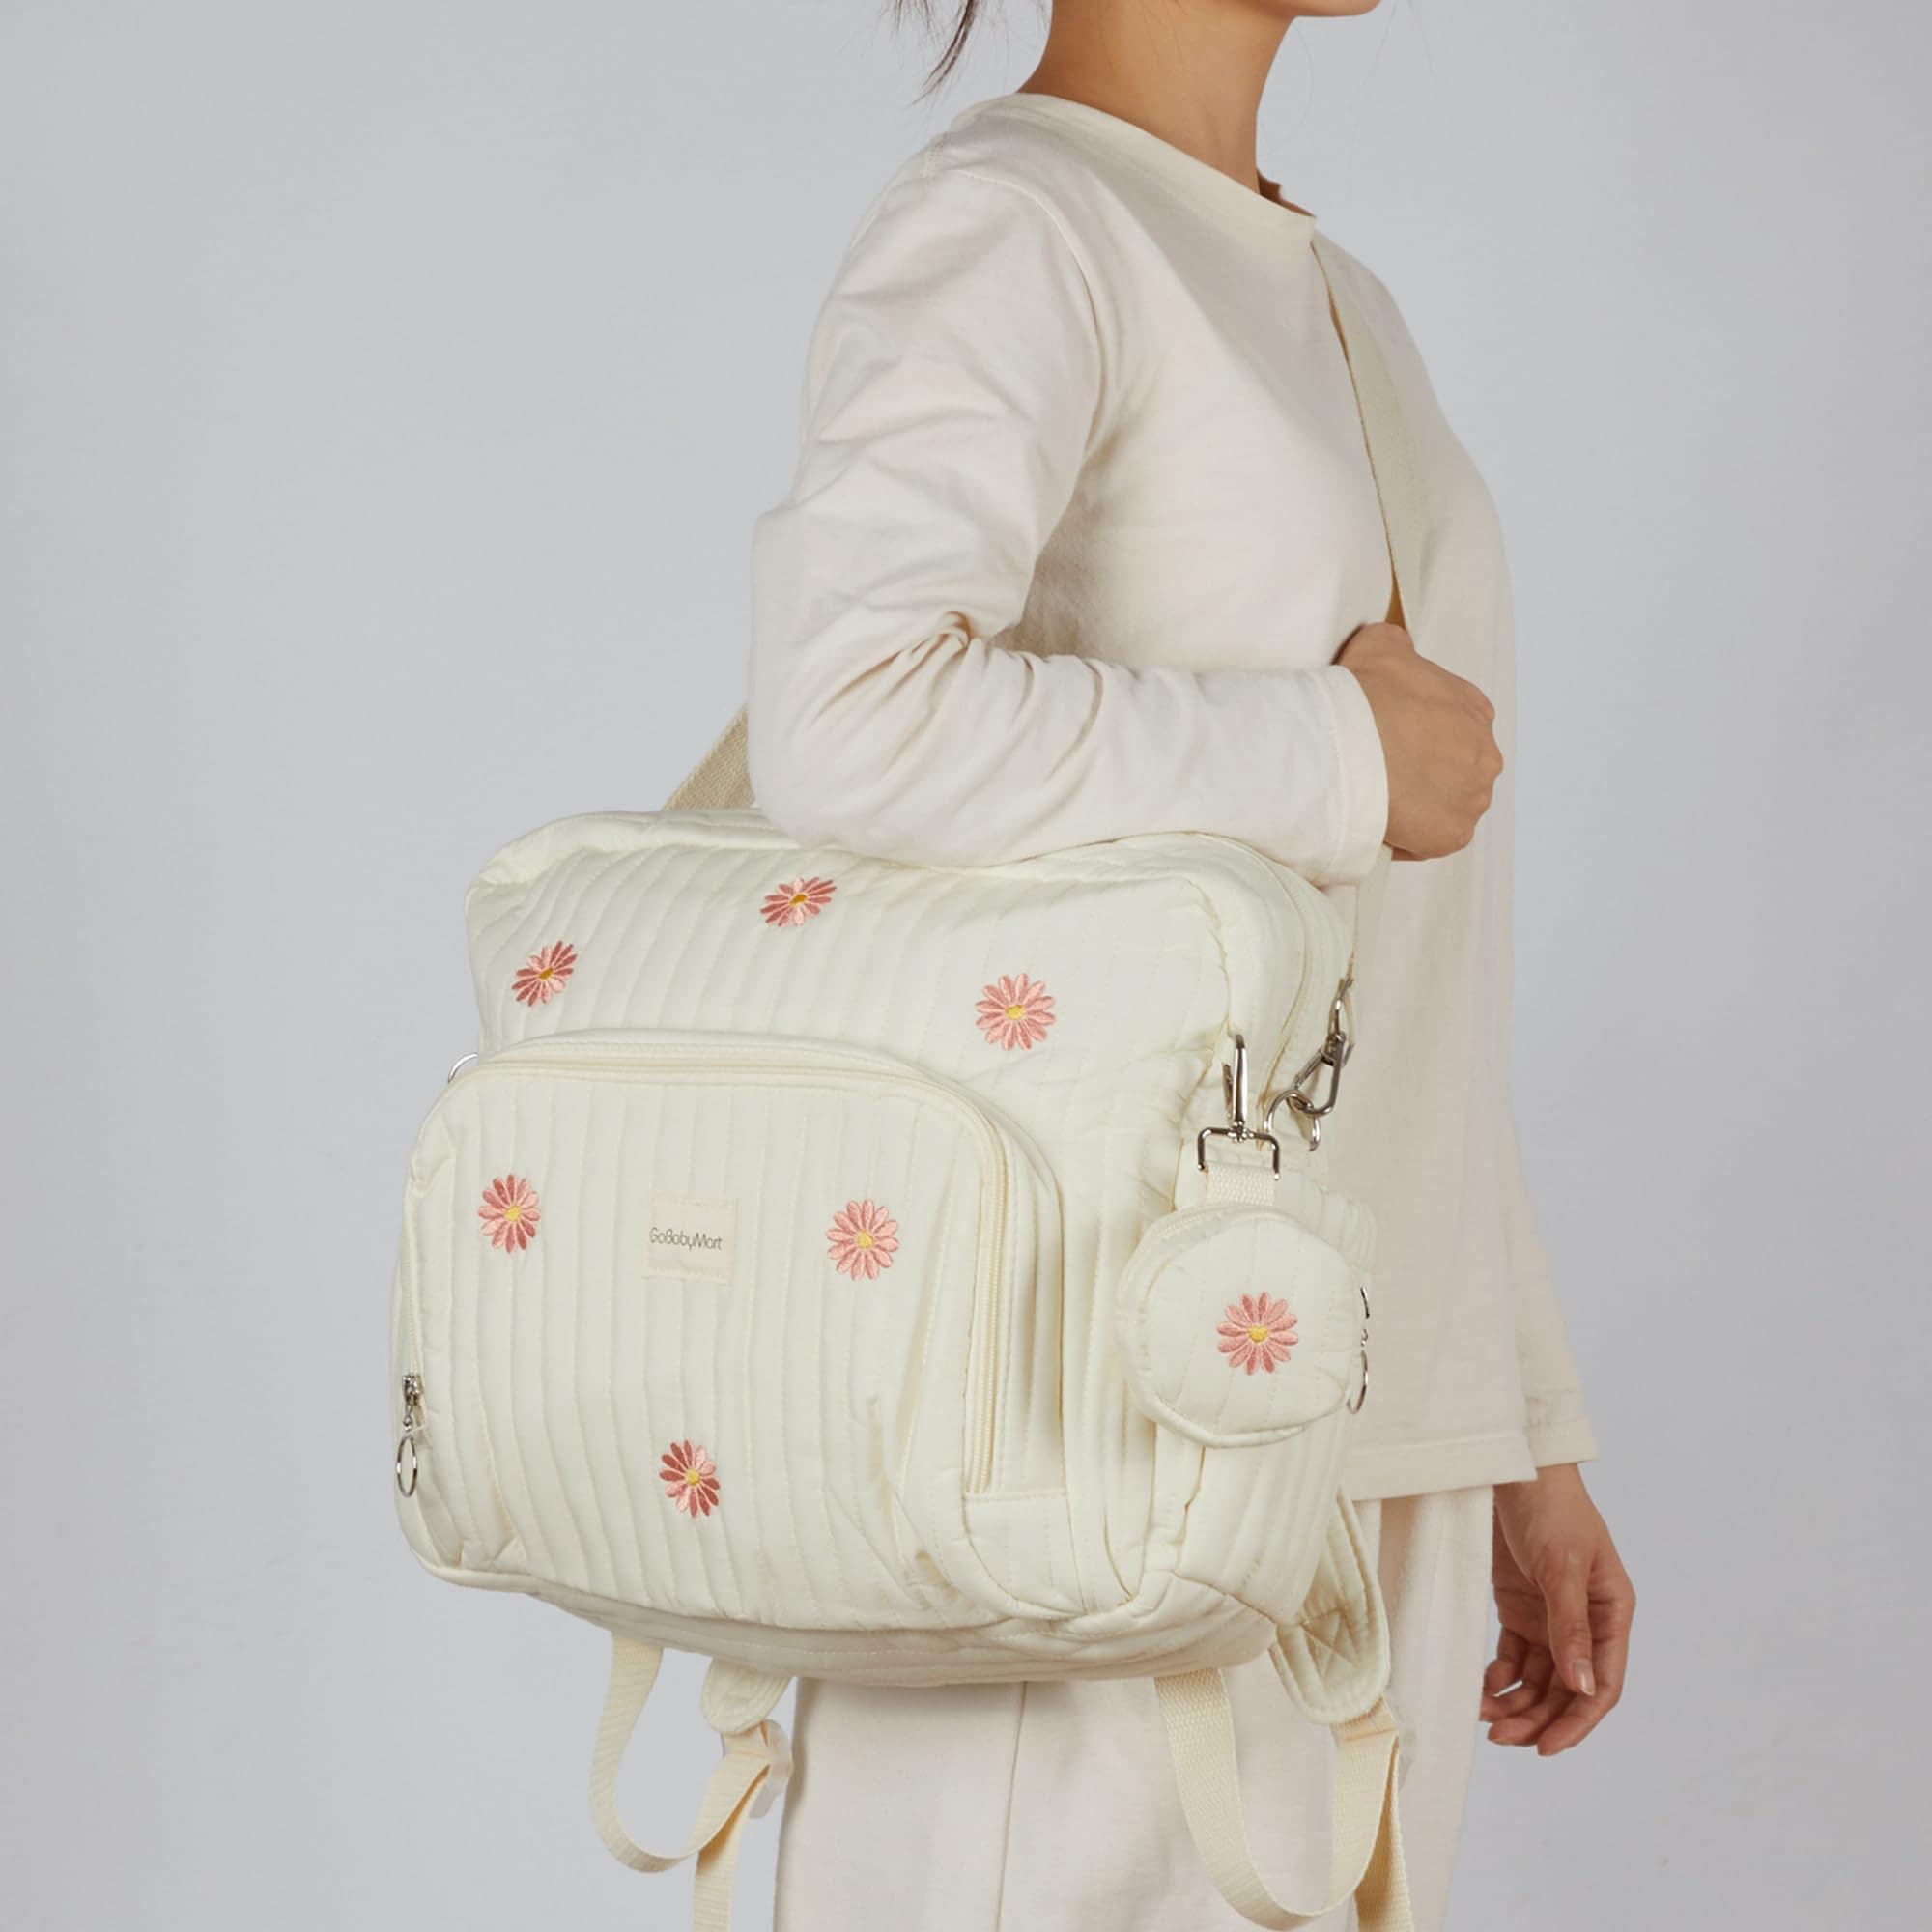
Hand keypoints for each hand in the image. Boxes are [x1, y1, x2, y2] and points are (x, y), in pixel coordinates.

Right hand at [1334, 623, 1502, 859]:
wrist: (1349, 743)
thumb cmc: (1364, 695)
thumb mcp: (1380, 643)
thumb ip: (1399, 646)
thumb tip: (1399, 652)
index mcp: (1475, 709)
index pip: (1454, 727)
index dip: (1419, 735)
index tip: (1390, 741)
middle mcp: (1485, 755)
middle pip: (1455, 769)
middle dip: (1424, 772)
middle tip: (1382, 772)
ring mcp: (1472, 798)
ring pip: (1446, 805)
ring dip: (1420, 806)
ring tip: (1380, 800)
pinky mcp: (1453, 836)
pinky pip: (1431, 841)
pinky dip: (1409, 837)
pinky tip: (1382, 823)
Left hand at [1482, 1463, 1635, 1754]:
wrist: (1514, 1468)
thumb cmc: (1550, 1507)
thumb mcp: (1561, 1566)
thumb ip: (1571, 1628)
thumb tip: (1583, 1687)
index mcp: (1612, 1613)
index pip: (1603, 1683)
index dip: (1577, 1720)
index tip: (1546, 1747)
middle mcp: (1586, 1622)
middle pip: (1568, 1689)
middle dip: (1538, 1717)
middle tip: (1500, 1736)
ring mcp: (1551, 1618)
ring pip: (1539, 1679)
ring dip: (1516, 1702)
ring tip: (1484, 1717)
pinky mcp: (1520, 1609)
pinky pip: (1513, 1658)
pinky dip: (1499, 1677)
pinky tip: (1480, 1690)